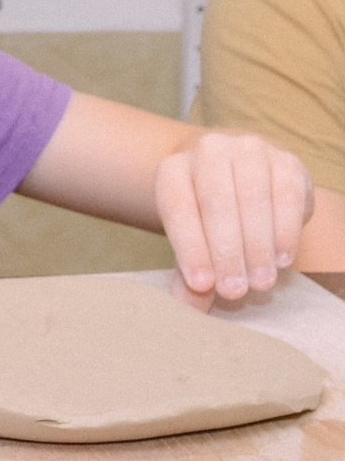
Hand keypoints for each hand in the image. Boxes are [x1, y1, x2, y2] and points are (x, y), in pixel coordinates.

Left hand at [155, 129, 313, 305]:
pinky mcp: (285, 160)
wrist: (242, 175)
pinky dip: (284, 231)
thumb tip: (190, 309)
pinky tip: (282, 259)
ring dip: (257, 246)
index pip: (178, 210)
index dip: (190, 249)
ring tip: (260, 282)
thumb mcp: (194, 236)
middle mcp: (209, 152)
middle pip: (216, 204)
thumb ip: (190, 269)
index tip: (202, 285)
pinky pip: (286, 196)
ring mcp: (249, 150)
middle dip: (226, 253)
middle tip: (235, 291)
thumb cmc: (209, 213)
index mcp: (174, 170)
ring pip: (253, 199)